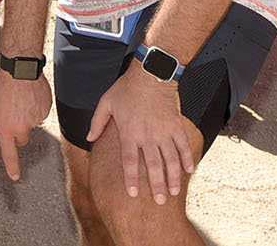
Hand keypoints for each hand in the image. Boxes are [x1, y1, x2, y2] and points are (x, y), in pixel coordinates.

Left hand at [0, 69, 52, 181]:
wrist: (22, 69)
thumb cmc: (5, 85)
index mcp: (7, 127)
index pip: (9, 152)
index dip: (12, 166)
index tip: (14, 177)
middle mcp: (22, 127)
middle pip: (22, 139)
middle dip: (18, 130)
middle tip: (14, 113)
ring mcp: (36, 120)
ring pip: (32, 125)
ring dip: (27, 116)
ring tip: (22, 99)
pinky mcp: (45, 111)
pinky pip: (41, 114)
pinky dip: (37, 108)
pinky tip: (31, 96)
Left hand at [87, 60, 195, 203]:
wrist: (151, 74)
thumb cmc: (126, 88)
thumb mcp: (106, 103)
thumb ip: (97, 123)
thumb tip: (88, 139)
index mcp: (129, 132)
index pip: (130, 161)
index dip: (131, 178)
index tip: (132, 194)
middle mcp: (147, 135)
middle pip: (153, 166)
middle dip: (156, 185)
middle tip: (159, 202)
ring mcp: (164, 131)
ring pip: (170, 160)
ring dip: (173, 177)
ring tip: (173, 192)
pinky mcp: (176, 125)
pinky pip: (183, 146)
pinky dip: (187, 159)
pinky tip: (189, 172)